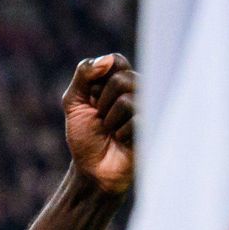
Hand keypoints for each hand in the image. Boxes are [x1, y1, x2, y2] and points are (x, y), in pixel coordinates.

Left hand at [61, 53, 136, 194]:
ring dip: (109, 120)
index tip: (92, 97)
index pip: (116, 60)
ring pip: (127, 100)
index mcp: (120, 81)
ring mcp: (148, 109)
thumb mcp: (74, 102)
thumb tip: (107, 59)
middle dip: (101, 103)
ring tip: (110, 131)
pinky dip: (120, 133)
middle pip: (122, 79)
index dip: (99, 78)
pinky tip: (121, 141)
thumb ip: (84, 75)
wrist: (91, 170)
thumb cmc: (85, 136)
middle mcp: (138, 91)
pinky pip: (137, 120)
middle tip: (100, 119)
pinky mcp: (154, 128)